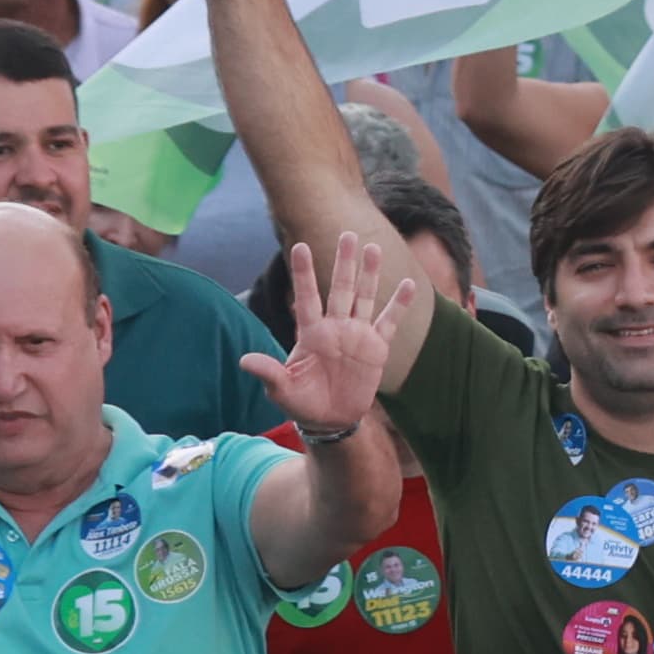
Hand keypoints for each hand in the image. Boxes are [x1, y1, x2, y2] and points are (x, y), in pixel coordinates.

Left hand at [241, 233, 416, 429]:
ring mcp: (357, 335)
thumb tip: (244, 360)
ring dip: (369, 274)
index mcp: (311, 333)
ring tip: (373, 248)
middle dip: (344, 263)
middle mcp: (335, 327)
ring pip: (365, 298)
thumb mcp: (282, 390)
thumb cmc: (302, 403)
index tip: (300, 246)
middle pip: (340, 289)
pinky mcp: (377, 347)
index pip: (307, 297)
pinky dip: (399, 304)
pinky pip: (389, 321)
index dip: (304, 273)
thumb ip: (269, 372)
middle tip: (348, 234)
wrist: (332, 419)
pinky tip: (408, 284)